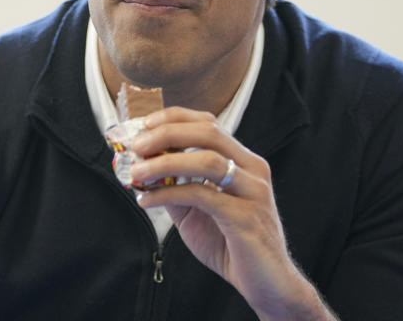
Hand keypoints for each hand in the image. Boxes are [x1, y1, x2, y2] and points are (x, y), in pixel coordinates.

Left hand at [130, 107, 336, 320]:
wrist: (267, 284)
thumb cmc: (231, 244)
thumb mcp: (194, 211)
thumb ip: (174, 187)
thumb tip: (140, 170)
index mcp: (243, 161)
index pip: (209, 124)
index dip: (175, 118)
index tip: (144, 123)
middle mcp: (252, 168)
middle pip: (209, 132)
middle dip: (167, 133)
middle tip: (136, 144)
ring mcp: (253, 191)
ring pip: (207, 160)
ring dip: (165, 162)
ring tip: (136, 172)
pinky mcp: (246, 217)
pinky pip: (202, 195)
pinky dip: (168, 193)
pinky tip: (146, 200)